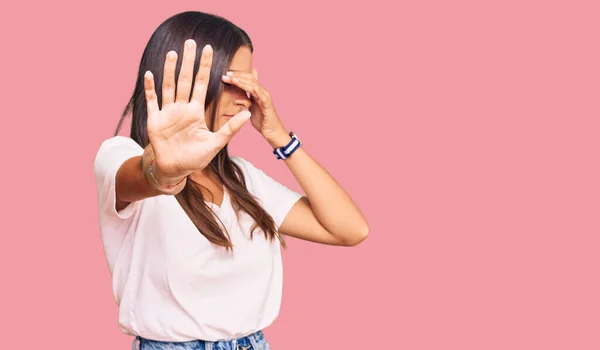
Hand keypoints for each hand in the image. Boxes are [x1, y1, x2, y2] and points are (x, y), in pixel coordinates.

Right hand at [144, 39, 251, 183]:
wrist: (176, 169)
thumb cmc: (196, 157)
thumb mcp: (216, 143)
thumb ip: (231, 128)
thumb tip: (247, 113)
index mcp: (196, 111)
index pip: (202, 84)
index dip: (205, 67)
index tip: (209, 49)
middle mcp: (182, 107)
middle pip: (185, 79)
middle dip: (188, 61)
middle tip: (190, 42)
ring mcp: (167, 112)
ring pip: (169, 86)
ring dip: (170, 70)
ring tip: (173, 53)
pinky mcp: (155, 120)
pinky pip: (152, 101)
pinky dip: (150, 88)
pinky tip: (151, 74)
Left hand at [221, 69, 287, 145]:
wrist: (273, 133)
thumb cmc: (263, 121)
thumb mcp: (252, 108)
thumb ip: (247, 99)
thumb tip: (240, 93)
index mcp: (257, 93)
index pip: (247, 80)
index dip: (237, 76)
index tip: (225, 75)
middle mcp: (262, 93)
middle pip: (250, 80)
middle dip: (237, 76)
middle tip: (225, 74)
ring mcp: (266, 99)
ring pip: (254, 86)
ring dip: (243, 82)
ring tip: (233, 79)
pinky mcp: (268, 106)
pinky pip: (263, 97)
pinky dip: (257, 91)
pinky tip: (251, 87)